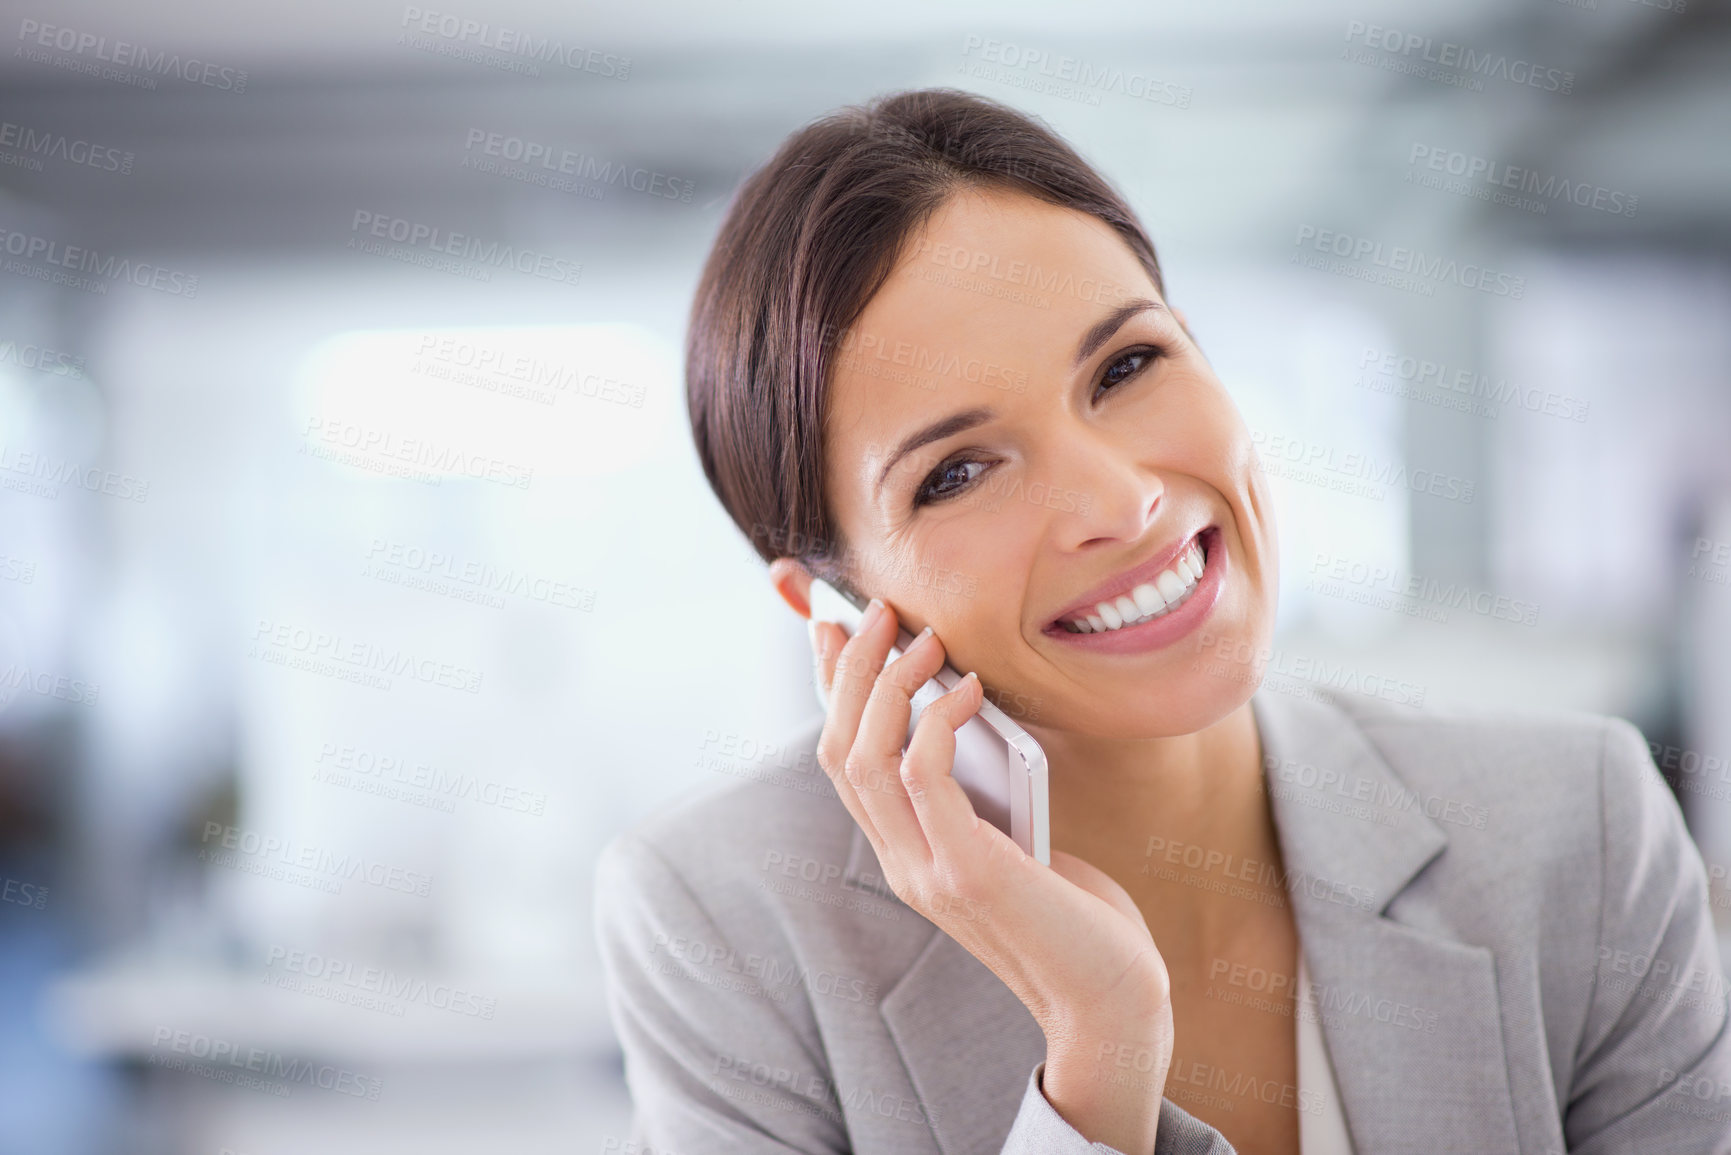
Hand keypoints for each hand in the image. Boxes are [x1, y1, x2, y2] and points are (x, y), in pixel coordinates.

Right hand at [810, 600, 1173, 1154]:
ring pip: (864, 758)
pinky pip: (922, 776)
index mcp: (906, 856)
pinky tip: (967, 690)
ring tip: (921, 636)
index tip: (837, 628)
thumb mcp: (1018, 839)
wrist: (1112, 999)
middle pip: (838, 751)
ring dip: (885, 685)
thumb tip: (970, 708)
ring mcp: (925, 873)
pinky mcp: (965, 873)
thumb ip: (982, 792)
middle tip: (879, 612)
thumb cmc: (1078, 918)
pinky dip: (935, 721)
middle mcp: (900, 865)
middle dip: (851, 671)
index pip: (842, 762)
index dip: (831, 691)